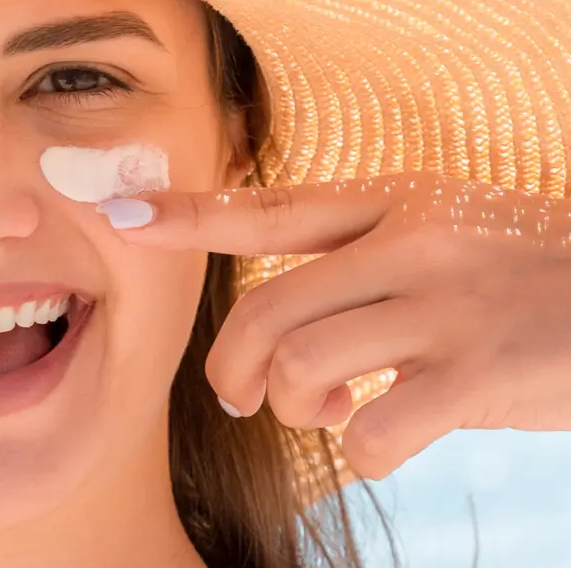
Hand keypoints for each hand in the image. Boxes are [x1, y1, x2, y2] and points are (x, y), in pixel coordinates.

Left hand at [101, 172, 570, 479]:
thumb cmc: (529, 267)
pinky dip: (360, 448)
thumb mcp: (444, 226)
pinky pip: (372, 428)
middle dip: (231, 365)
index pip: (270, 208)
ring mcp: (445, 305)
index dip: (186, 214)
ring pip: (303, 366)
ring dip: (299, 407)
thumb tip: (277, 333)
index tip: (118, 217)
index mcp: (396, 200)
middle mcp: (412, 241)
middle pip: (264, 308)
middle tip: (241, 394)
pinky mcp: (479, 371)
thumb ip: (359, 254)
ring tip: (333, 407)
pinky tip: (383, 435)